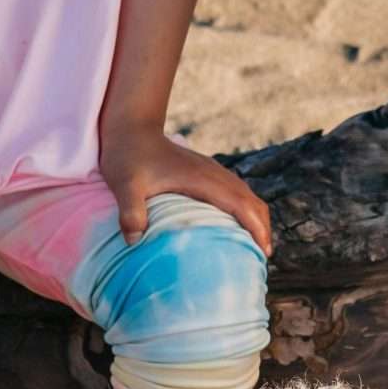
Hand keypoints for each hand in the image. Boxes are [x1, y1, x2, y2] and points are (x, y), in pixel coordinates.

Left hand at [99, 122, 273, 254]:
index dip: (255, 226)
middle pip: (252, 201)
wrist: (131, 130)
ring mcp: (212, 172)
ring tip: (256, 247)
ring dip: (256, 219)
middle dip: (263, 228)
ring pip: (247, 196)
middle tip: (263, 258)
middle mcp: (213, 174)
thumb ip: (130, 211)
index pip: (240, 203)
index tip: (263, 250)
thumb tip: (134, 240)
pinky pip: (236, 193)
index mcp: (202, 178)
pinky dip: (245, 210)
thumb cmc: (128, 157)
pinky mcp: (206, 173)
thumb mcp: (124, 185)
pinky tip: (237, 228)